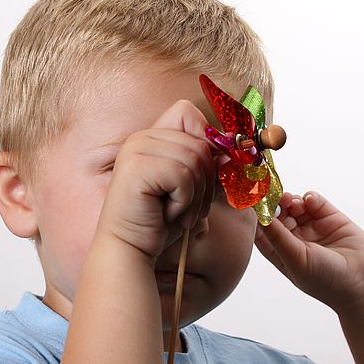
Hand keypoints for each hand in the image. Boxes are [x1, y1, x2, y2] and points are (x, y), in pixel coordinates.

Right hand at [95, 99, 226, 260]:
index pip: (187, 112)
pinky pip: (183, 174)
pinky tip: (169, 214)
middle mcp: (140, 138)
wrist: (131, 250)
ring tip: (180, 214)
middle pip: (200, 141)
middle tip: (193, 208)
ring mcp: (136, 150)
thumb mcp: (194, 192)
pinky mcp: (136, 168)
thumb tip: (233, 156)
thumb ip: (212, 171)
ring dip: (197, 194)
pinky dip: (185, 200)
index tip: (208, 173)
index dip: (206, 140)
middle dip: (207, 180)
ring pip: (195, 158)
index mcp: (151, 138)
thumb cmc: (158, 223)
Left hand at [253, 191, 363, 311]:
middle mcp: (295, 239)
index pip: (262, 231)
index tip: (252, 204)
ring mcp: (312, 228)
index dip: (256, 217)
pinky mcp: (331, 219)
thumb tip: (258, 216)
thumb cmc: (325, 280)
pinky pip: (315, 202)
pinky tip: (310, 202)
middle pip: (277, 215)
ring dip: (290, 199)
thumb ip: (277, 236)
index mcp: (281, 252)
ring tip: (292, 202)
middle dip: (274, 204)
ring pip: (295, 205)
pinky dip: (310, 197)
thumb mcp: (295, 258)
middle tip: (273, 196)